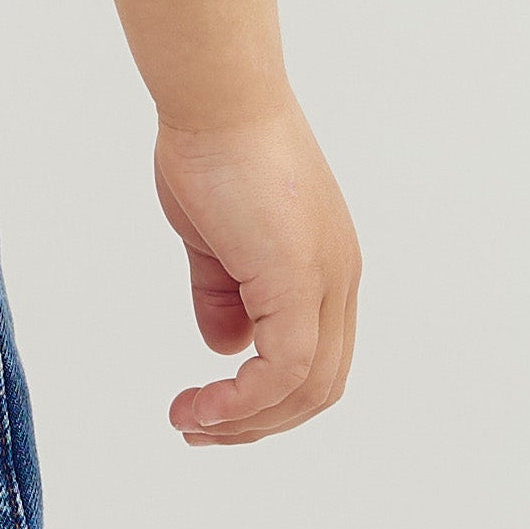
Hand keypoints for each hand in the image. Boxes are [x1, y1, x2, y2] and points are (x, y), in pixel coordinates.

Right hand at [155, 103, 360, 445]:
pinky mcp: (300, 282)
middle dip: (258, 422)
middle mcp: (338, 280)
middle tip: (198, 428)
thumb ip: (222, 295)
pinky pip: (283, 370)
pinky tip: (204, 405)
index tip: (211, 408)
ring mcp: (326, 281)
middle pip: (319, 386)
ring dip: (247, 421)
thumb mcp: (215, 241)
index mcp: (324, 268)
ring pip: (306, 388)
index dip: (267, 398)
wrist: (216, 100)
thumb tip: (225, 347)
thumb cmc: (212, 150)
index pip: (315, 359)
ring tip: (190, 422)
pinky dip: (244, 402)